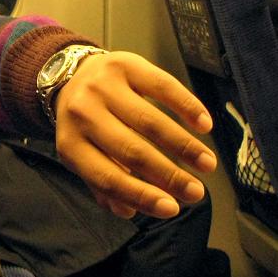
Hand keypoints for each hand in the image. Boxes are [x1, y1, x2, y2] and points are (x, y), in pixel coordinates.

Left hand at [53, 51, 215, 218]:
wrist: (70, 74)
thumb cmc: (85, 124)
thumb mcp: (83, 155)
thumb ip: (103, 184)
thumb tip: (129, 212)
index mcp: (70, 144)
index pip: (107, 178)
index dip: (141, 195)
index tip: (171, 209)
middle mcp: (83, 114)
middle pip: (132, 151)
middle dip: (169, 175)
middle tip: (196, 192)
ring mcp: (104, 87)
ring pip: (150, 121)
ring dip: (184, 146)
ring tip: (207, 164)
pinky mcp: (125, 64)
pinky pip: (162, 86)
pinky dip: (187, 107)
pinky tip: (204, 125)